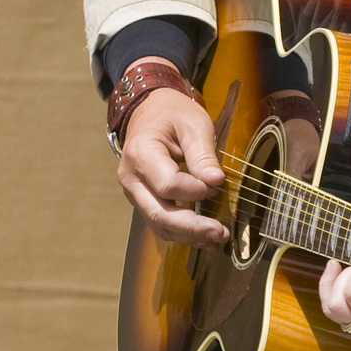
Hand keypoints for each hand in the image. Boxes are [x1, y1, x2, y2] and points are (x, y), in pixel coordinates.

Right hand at [119, 88, 227, 246]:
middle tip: (220, 233)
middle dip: (191, 227)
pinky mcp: (142, 200)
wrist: (151, 112)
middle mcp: (131, 177)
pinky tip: (204, 236)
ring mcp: (134, 192)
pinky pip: (160, 222)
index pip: (168, 184)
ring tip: (217, 239)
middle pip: (159, 213)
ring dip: (188, 236)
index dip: (196, 190)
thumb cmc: (173, 115)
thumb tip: (216, 181)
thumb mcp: (193, 124)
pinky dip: (182, 232)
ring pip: (158, 224)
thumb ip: (203, 154)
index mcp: (140, 153)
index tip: (219, 184)